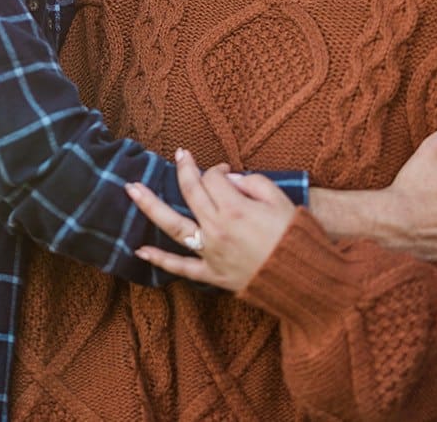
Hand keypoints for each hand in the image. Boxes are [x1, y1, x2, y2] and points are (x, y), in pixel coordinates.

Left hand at [125, 148, 295, 293]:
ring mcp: (211, 253)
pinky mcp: (213, 275)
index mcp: (235, 208)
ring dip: (150, 206)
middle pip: (190, 193)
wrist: (305, 279)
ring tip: (131, 190)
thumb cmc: (295, 237)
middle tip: (178, 156)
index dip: (219, 171)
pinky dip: (160, 260)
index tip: (227, 172)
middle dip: (183, 171)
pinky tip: (139, 251)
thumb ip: (253, 183)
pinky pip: (181, 268)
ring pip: (174, 226)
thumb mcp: (281, 200)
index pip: (213, 179)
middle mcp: (217, 229)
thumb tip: (231, 179)